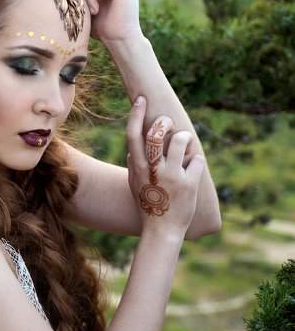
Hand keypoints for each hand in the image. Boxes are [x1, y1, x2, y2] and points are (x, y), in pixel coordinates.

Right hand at [126, 96, 205, 237]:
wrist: (161, 231)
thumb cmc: (147, 207)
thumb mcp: (134, 185)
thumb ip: (133, 166)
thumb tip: (132, 151)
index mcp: (137, 167)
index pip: (133, 134)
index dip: (136, 114)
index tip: (141, 100)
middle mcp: (153, 169)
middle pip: (157, 133)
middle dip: (164, 122)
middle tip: (168, 123)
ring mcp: (171, 176)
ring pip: (181, 141)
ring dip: (185, 137)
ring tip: (185, 142)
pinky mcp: (189, 183)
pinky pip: (197, 159)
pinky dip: (196, 159)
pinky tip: (193, 166)